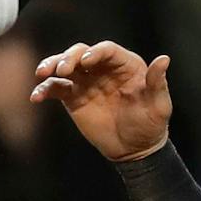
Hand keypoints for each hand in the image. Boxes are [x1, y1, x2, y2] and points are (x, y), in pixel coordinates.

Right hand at [31, 41, 172, 162]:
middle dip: (70, 57)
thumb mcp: (159, 105)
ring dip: (52, 65)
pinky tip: (36, 96)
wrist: (134, 149)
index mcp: (125, 65)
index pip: (107, 50)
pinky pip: (55, 89)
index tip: (87, 60)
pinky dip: (44, 90)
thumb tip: (164, 59)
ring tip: (42, 74)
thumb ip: (157, 82)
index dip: (96, 52)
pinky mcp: (73, 98)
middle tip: (62, 69)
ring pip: (65, 66)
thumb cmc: (151, 124)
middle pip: (82, 53)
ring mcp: (86, 82)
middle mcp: (103, 69)